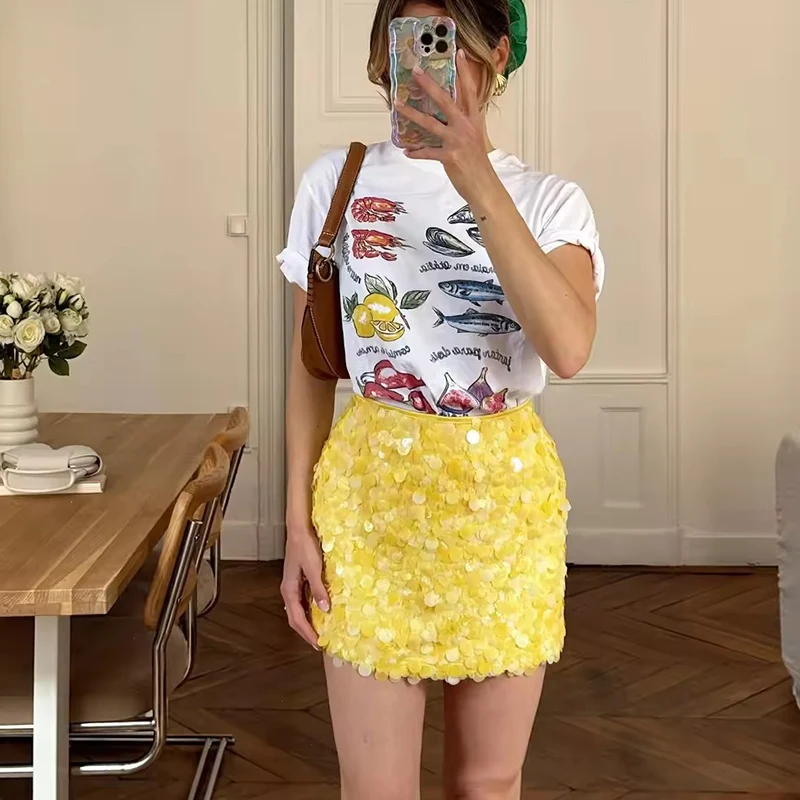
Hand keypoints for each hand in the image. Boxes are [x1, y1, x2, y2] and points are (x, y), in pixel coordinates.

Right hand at [280, 524, 330, 648]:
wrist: (299, 529)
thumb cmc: (306, 547)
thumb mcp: (314, 569)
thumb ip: (319, 589)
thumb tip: (324, 610)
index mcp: (289, 590)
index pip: (296, 619)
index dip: (307, 633)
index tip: (318, 644)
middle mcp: (288, 590)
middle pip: (295, 617)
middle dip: (306, 632)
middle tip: (319, 643)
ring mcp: (292, 585)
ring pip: (298, 610)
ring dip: (307, 622)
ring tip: (320, 631)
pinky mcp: (298, 579)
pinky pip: (302, 601)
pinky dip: (309, 610)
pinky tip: (318, 612)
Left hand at [394, 49, 497, 201]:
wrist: (484, 186)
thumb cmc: (478, 163)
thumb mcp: (475, 138)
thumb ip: (464, 123)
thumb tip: (450, 115)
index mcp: (474, 120)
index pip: (470, 91)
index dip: (465, 72)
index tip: (458, 53)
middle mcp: (466, 126)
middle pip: (445, 101)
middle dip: (429, 85)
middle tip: (415, 72)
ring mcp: (457, 141)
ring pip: (430, 123)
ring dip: (412, 114)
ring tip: (398, 105)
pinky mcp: (449, 157)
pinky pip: (427, 152)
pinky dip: (416, 152)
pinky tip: (407, 152)